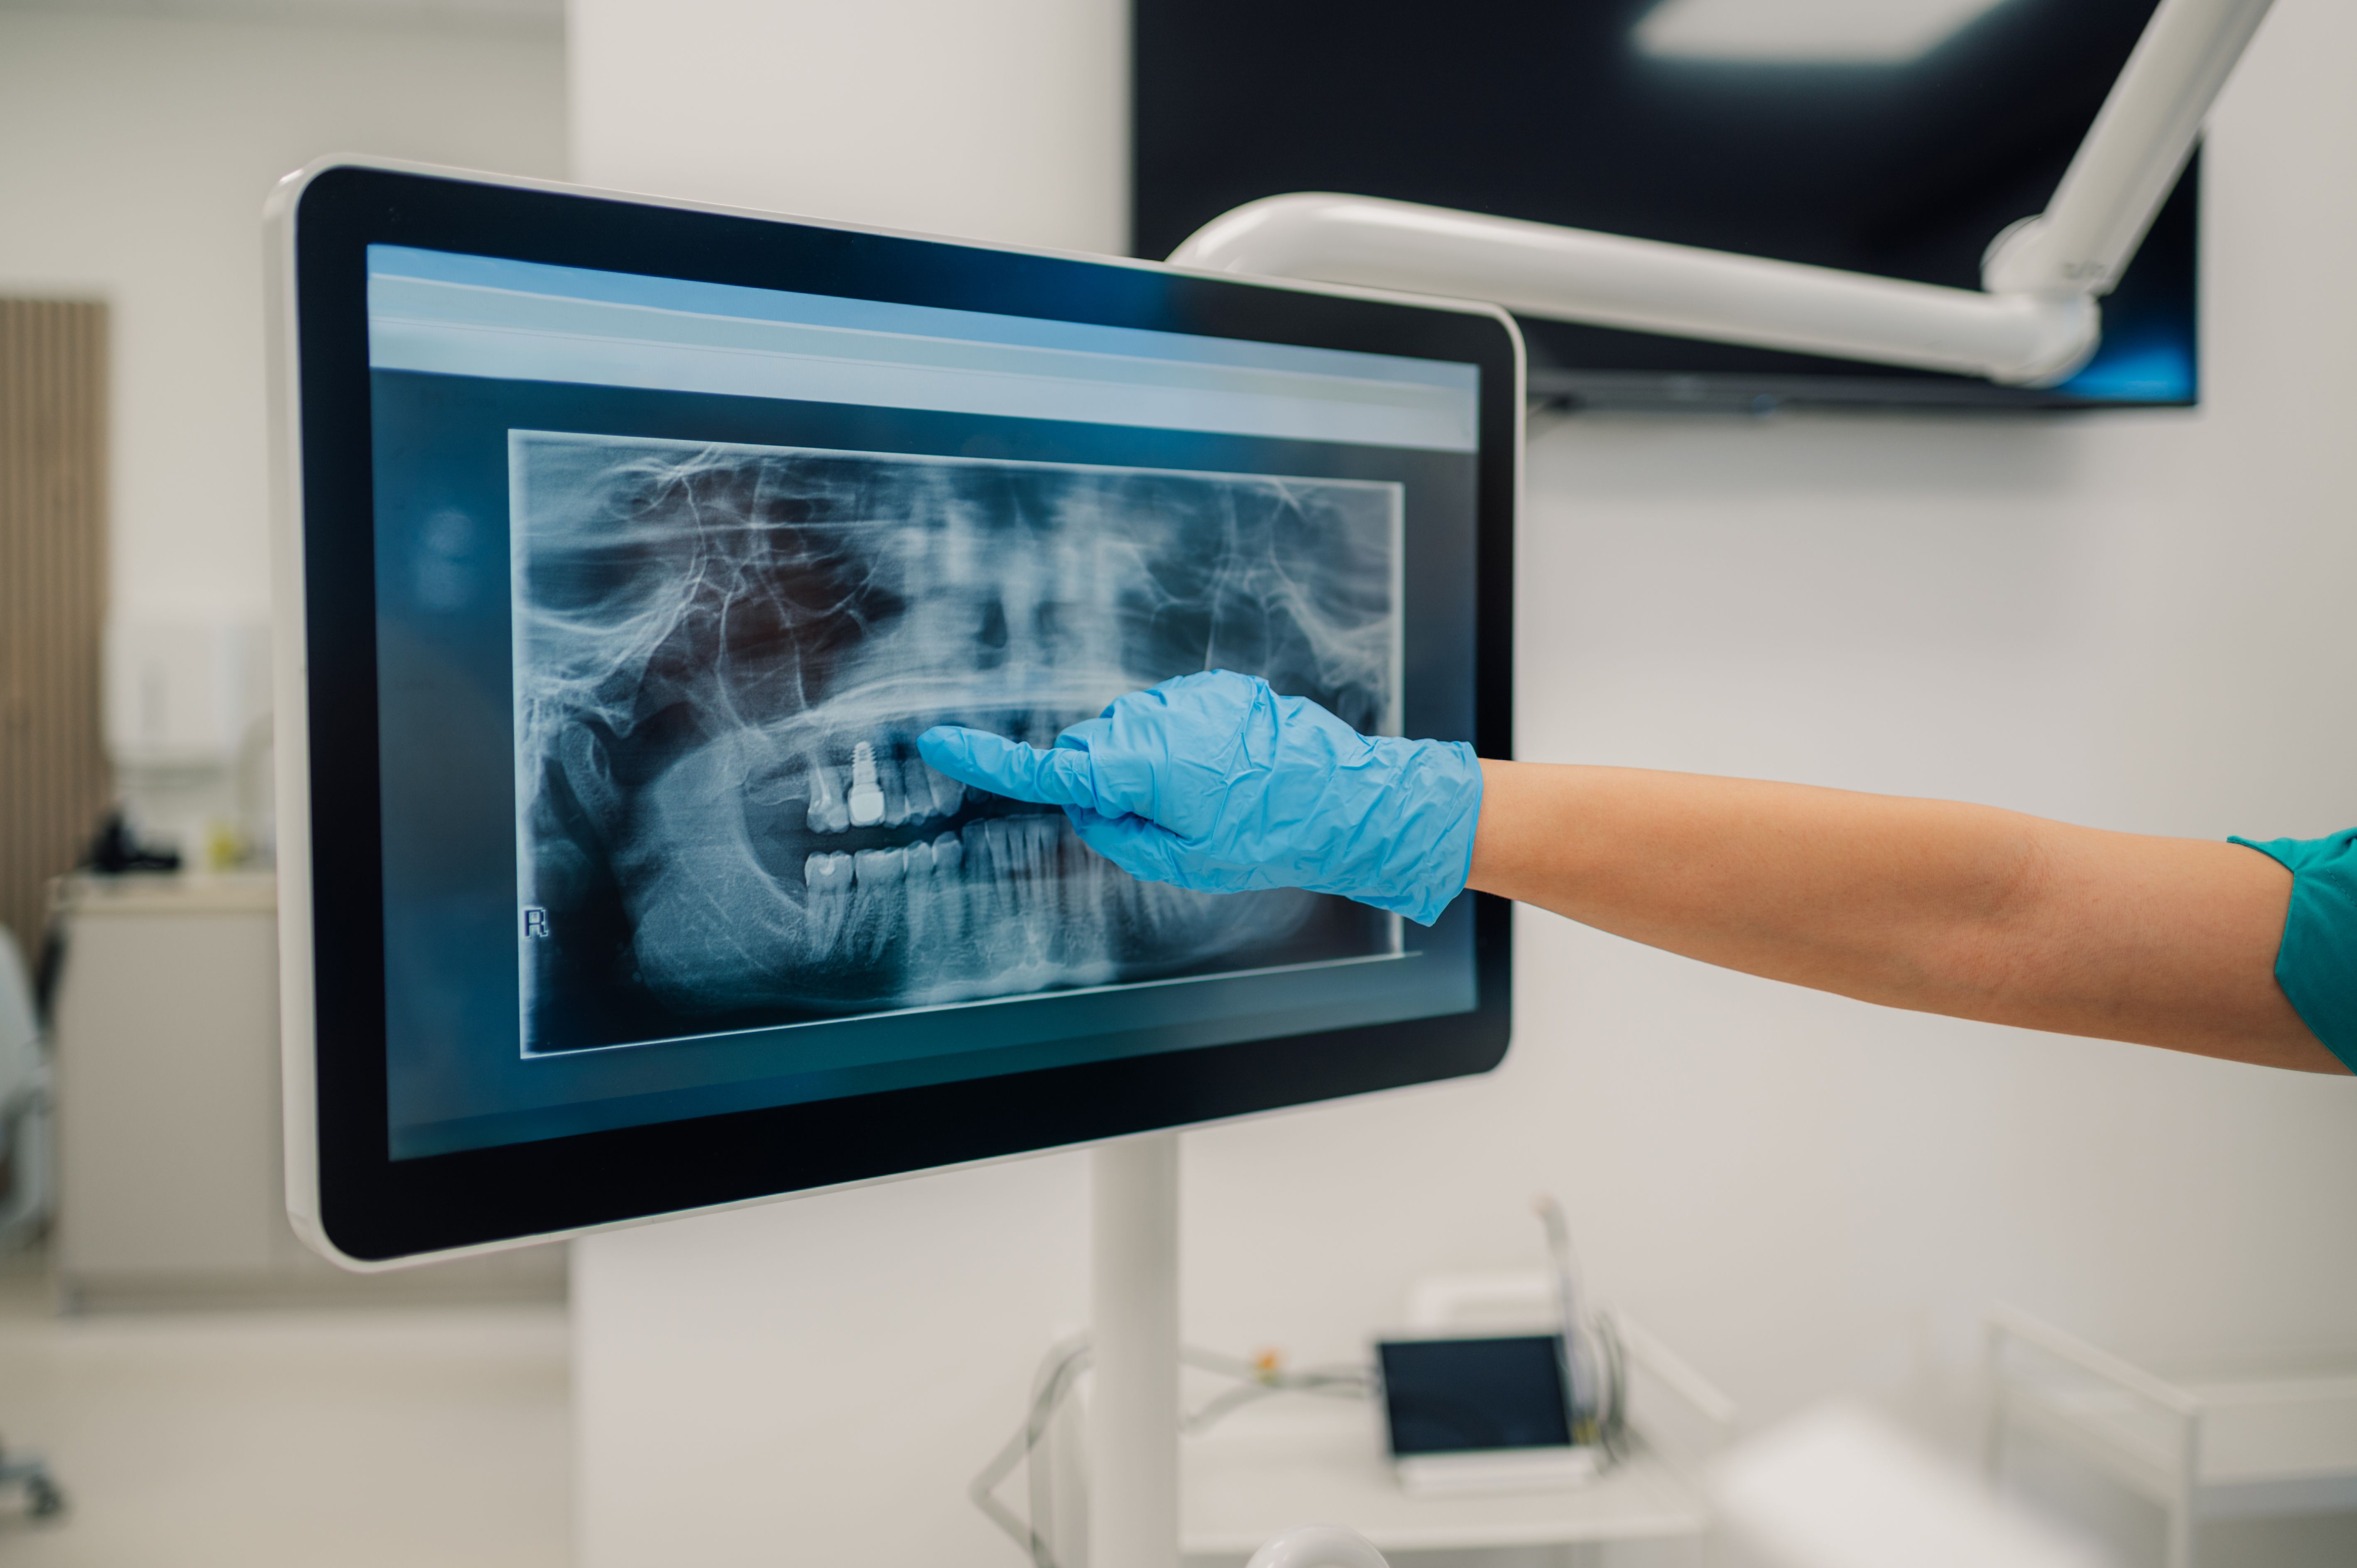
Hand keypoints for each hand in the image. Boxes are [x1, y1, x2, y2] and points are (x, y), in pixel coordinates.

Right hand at [917, 670, 1481, 925]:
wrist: (1341, 796)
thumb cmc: (1264, 836)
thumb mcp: (1181, 860)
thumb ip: (1116, 835)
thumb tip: (1088, 806)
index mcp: (1141, 767)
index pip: (1050, 768)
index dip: (988, 758)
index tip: (937, 740)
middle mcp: (1155, 721)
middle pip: (1091, 752)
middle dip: (1105, 784)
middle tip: (1165, 821)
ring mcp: (1184, 697)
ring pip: (1129, 735)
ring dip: (1147, 764)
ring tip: (1208, 794)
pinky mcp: (1210, 688)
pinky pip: (1167, 718)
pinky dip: (1178, 744)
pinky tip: (1223, 769)